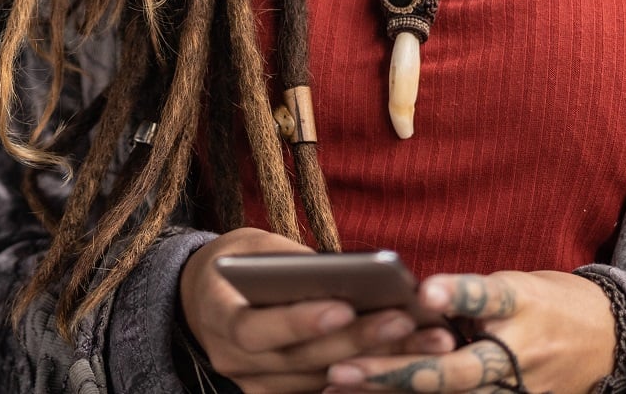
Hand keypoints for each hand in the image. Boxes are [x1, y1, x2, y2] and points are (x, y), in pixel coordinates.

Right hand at [179, 229, 457, 392]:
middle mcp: (233, 359)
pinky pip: (322, 390)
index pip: (256, 329)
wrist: (201, 301)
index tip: (345, 306)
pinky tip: (408, 360)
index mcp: (219, 316)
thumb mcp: (252, 246)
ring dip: (377, 360)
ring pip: (321, 380)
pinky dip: (364, 375)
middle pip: (300, 359)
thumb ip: (289, 262)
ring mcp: (254, 384)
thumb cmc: (235, 263)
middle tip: (405, 320)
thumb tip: (348, 273)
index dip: (299, 322)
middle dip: (357, 340)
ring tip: (424, 339)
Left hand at [324, 271, 615, 392]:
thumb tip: (407, 300)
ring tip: (340, 387)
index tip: (425, 291)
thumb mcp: (514, 284)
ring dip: (394, 392)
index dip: (457, 293)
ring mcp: (517, 390)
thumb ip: (466, 296)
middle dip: (398, 370)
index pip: (488, 297)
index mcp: (521, 304)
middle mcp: (518, 354)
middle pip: (455, 369)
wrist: (608, 338)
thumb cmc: (547, 301)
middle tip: (345, 368)